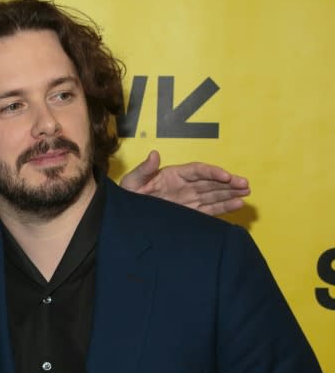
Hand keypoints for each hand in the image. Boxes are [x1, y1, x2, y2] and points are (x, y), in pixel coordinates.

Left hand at [119, 150, 250, 215]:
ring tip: (246, 193)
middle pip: (210, 182)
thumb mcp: (132, 182)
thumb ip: (144, 169)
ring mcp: (188, 200)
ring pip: (213, 195)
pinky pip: (209, 211)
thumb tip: (155, 154)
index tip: (226, 176)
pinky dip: (223, 208)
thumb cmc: (128, 197)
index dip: (212, 172)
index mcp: (173, 175)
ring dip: (230, 194)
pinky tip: (237, 205)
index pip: (197, 171)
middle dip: (228, 183)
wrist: (126, 218)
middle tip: (245, 184)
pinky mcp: (190, 215)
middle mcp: (184, 186)